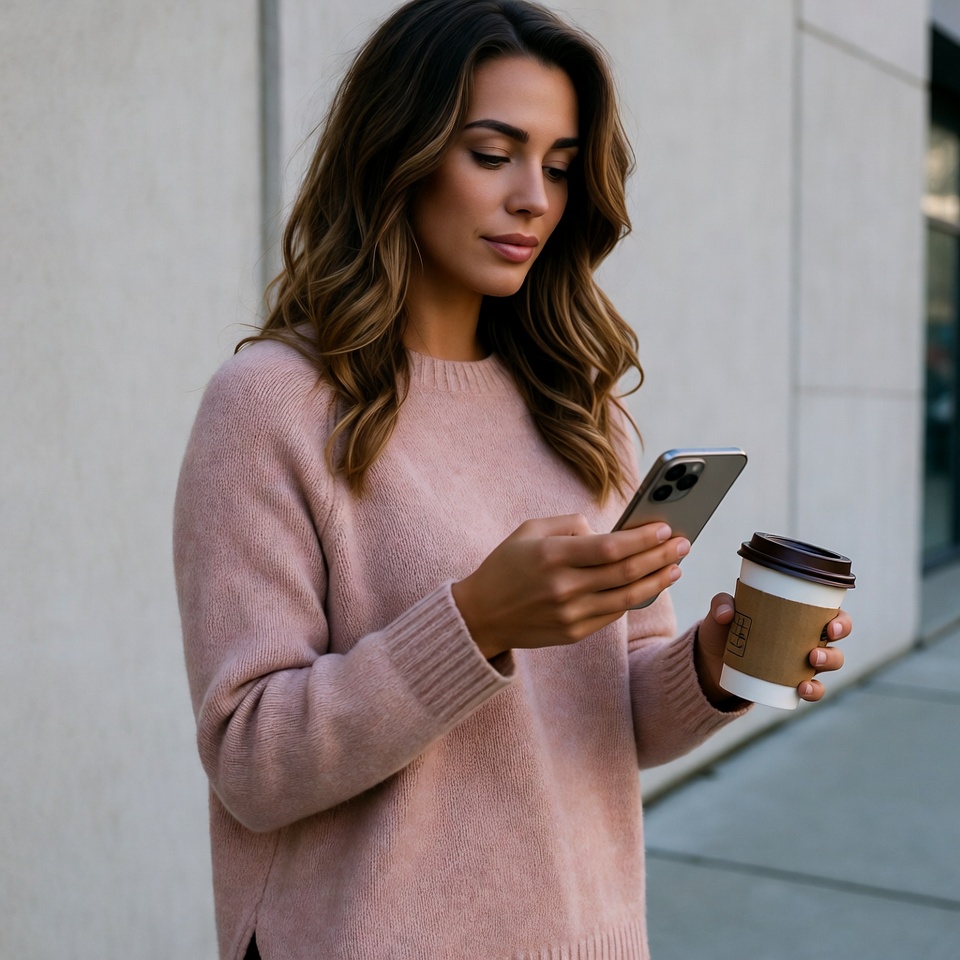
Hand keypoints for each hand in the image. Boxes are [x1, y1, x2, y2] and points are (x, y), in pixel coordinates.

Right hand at [452, 515, 689, 658]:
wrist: (480, 615)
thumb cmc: (506, 565)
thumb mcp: (529, 531)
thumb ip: (570, 524)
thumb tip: (608, 530)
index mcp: (552, 555)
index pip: (611, 547)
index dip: (643, 538)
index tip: (666, 527)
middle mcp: (563, 587)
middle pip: (626, 572)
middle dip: (661, 556)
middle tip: (684, 544)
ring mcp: (570, 614)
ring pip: (627, 597)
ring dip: (657, 581)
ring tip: (676, 567)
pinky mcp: (574, 633)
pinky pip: (614, 614)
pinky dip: (636, 598)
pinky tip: (650, 586)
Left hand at [695, 593, 850, 705]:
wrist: (712, 662)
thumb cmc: (724, 630)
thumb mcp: (720, 613)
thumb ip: (721, 605)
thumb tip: (726, 614)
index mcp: (797, 615)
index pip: (830, 613)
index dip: (841, 620)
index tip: (832, 624)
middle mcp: (805, 637)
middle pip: (836, 639)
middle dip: (838, 639)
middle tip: (824, 638)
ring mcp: (801, 661)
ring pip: (831, 662)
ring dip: (829, 661)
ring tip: (812, 660)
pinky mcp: (791, 681)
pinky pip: (812, 688)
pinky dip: (813, 690)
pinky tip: (803, 689)